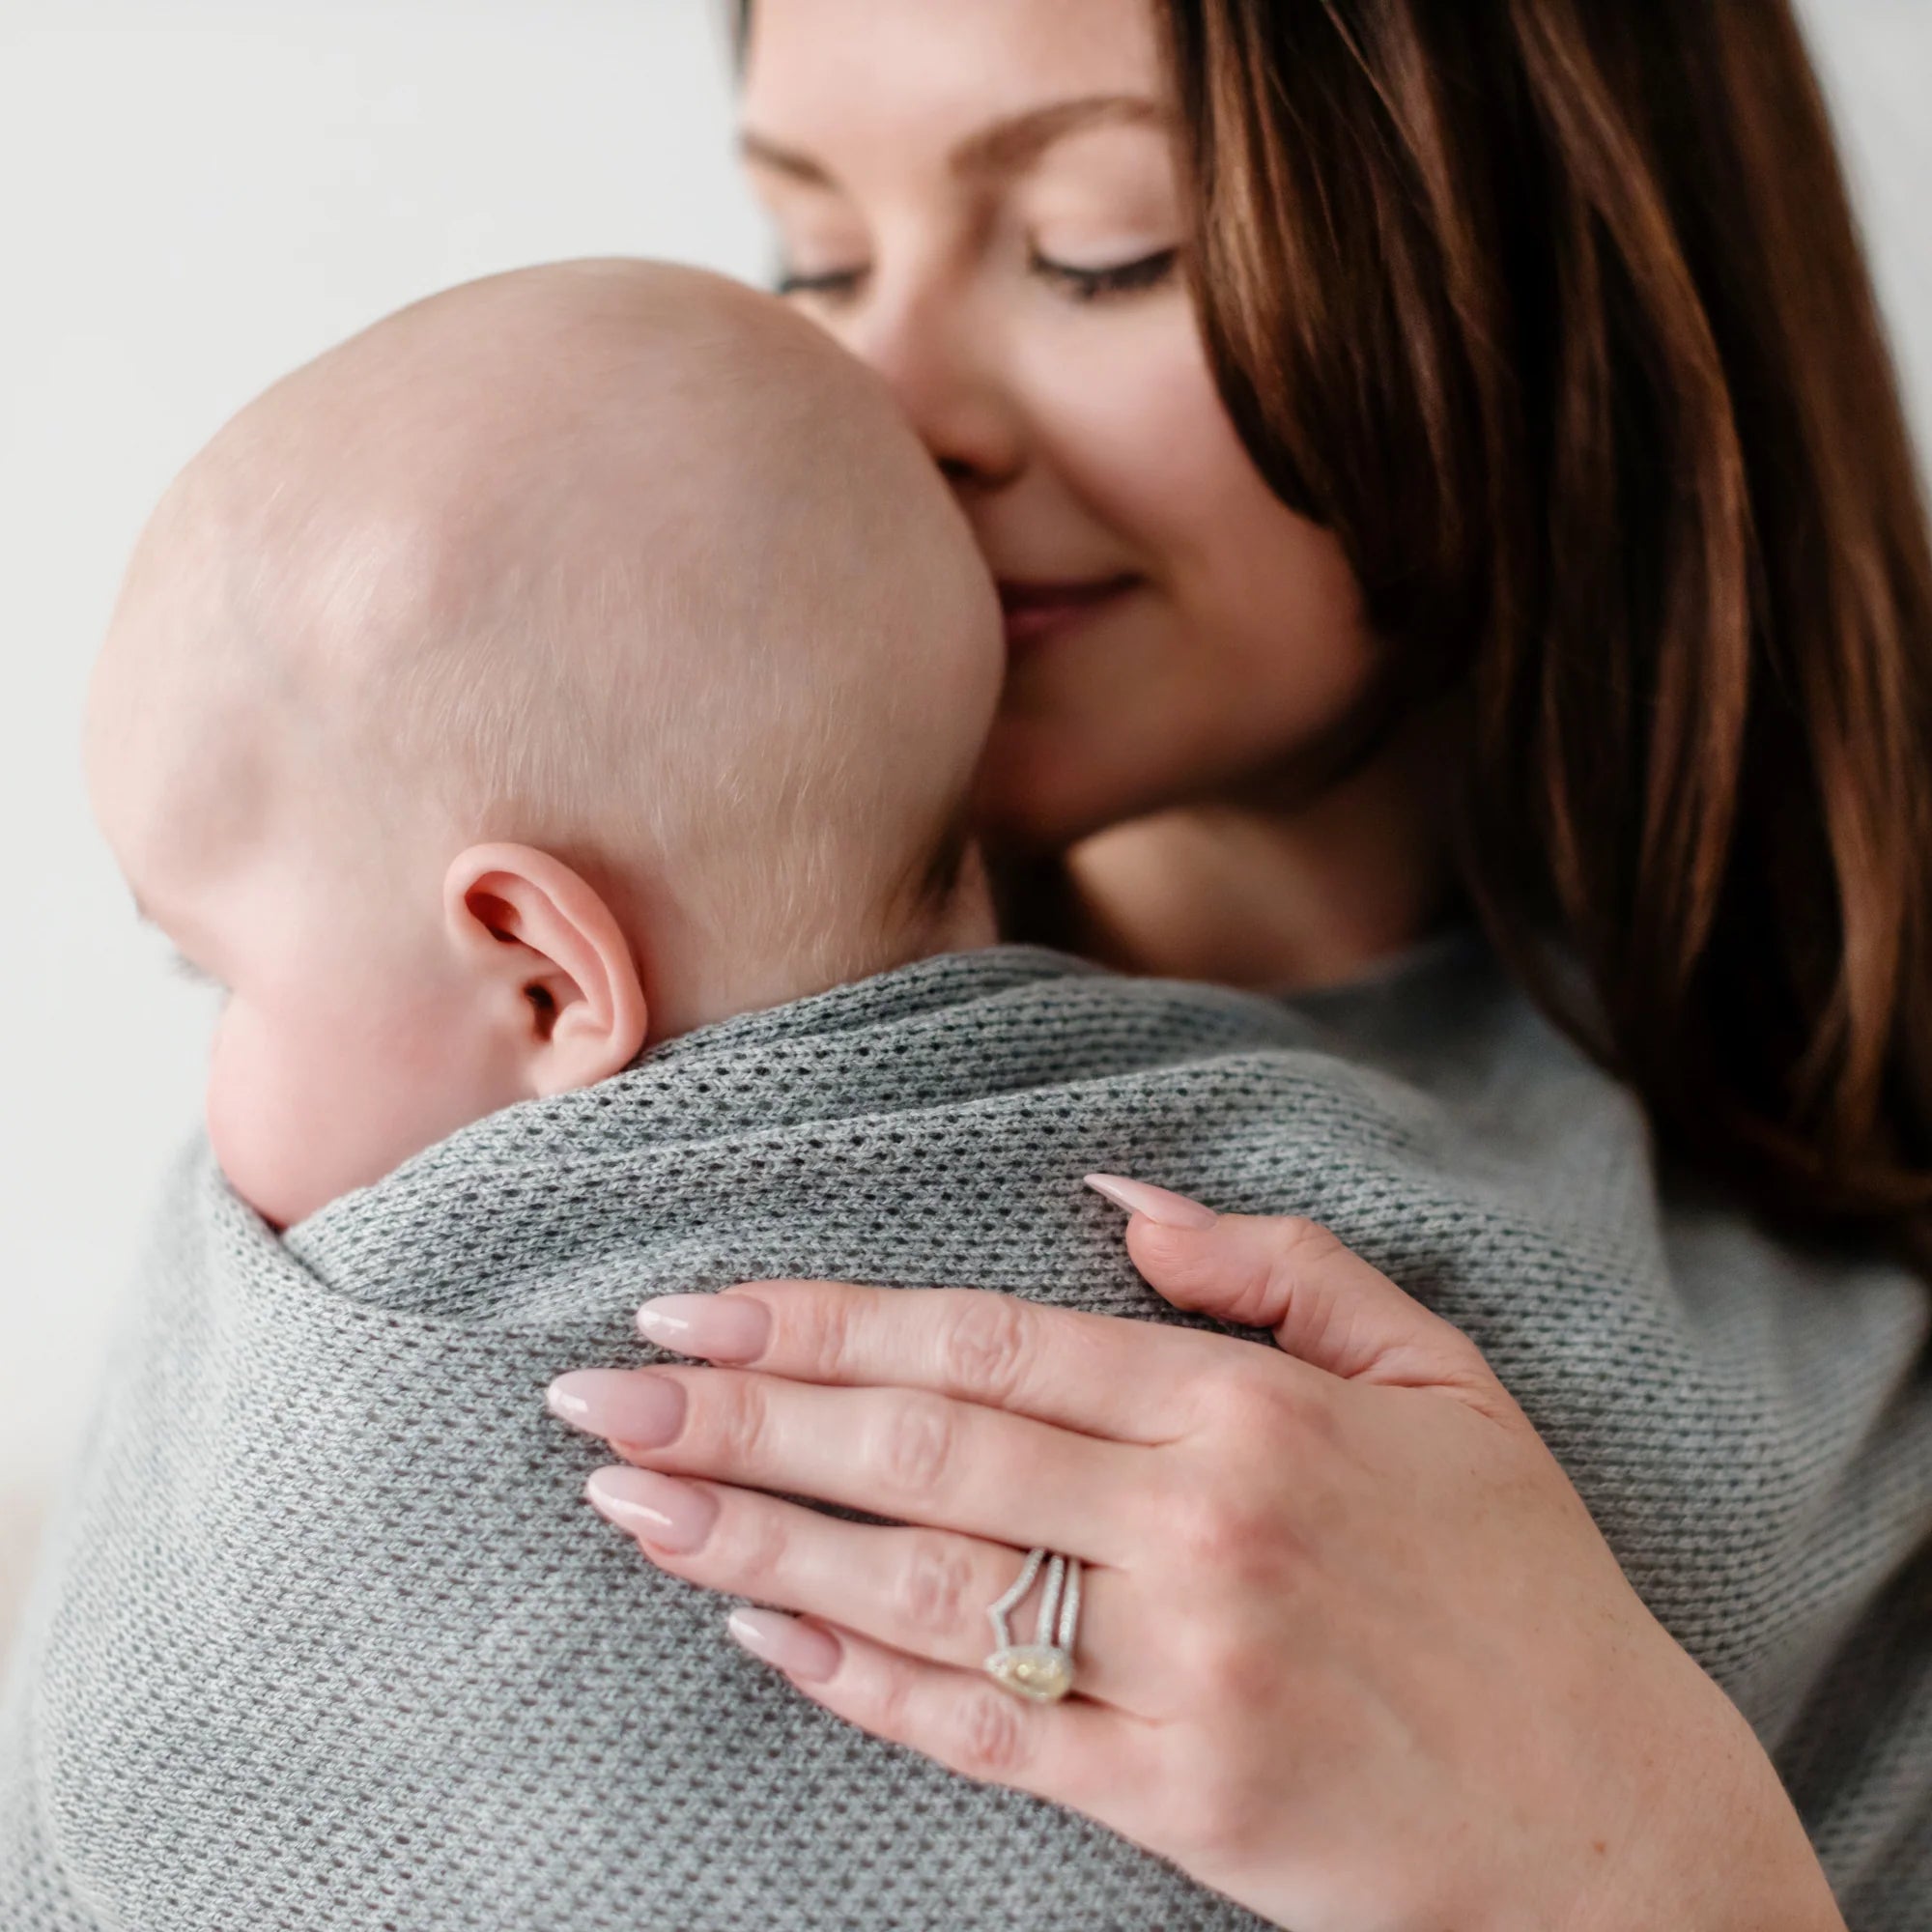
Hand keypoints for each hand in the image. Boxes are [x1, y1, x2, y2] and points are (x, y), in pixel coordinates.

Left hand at [546, 1179, 1845, 1931]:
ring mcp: (1179, 1669)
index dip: (827, 1322)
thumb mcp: (1438, 1375)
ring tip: (627, 1499)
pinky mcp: (1173, 1800)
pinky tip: (756, 1625)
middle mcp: (1198, 1526)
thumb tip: (1117, 1195)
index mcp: (1249, 1409)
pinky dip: (858, 1676)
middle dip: (744, 1415)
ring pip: (922, 1586)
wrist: (1606, 1826)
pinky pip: (981, 1729)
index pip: (987, 1342)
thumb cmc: (1519, 1583)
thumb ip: (1277, 1267)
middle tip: (600, 1394)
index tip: (701, 1308)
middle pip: (923, 1451)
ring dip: (756, 1538)